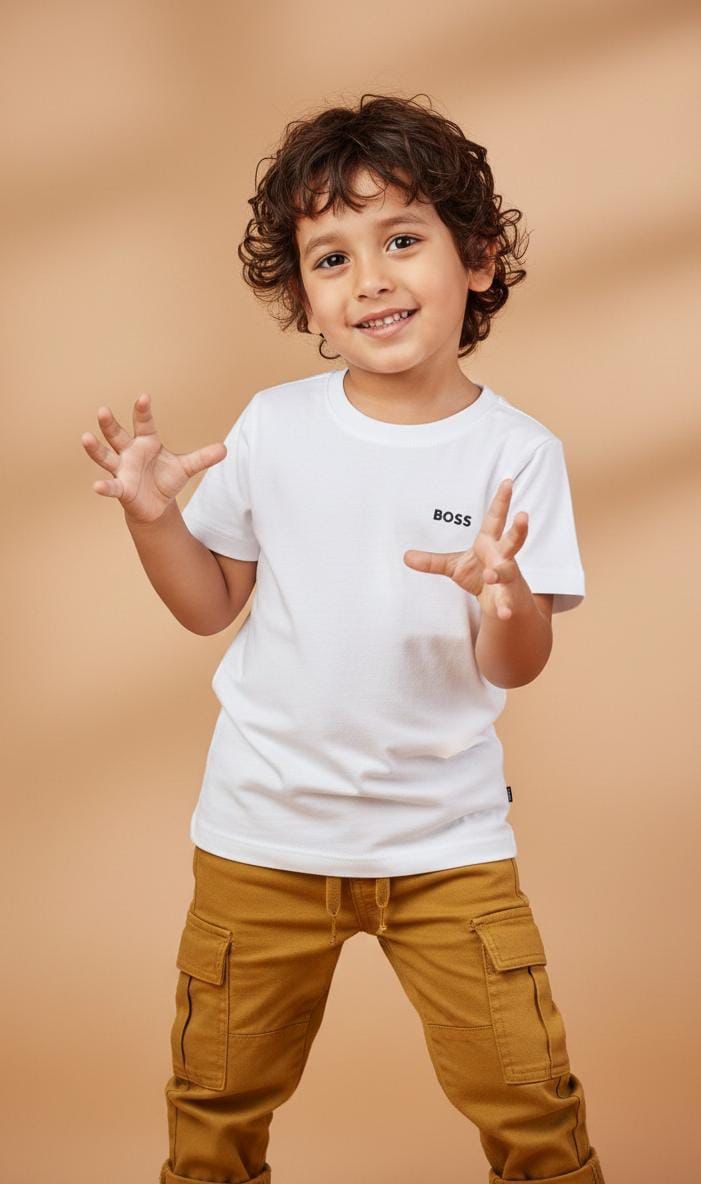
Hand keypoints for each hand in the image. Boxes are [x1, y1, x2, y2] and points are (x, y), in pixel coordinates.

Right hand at [81, 393, 226, 524]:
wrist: (156, 505)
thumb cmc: (166, 480)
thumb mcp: (186, 468)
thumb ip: (203, 458)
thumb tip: (225, 449)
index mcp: (146, 441)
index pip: (143, 423)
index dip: (143, 410)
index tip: (144, 397)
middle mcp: (129, 452)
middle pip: (117, 434)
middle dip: (109, 424)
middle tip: (102, 410)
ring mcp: (122, 469)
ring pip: (106, 456)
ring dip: (95, 448)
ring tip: (85, 437)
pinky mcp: (121, 488)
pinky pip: (111, 486)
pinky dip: (104, 486)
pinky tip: (96, 485)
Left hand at [403, 478, 529, 620]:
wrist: (503, 605)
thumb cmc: (480, 576)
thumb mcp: (454, 567)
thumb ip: (432, 562)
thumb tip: (405, 556)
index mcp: (489, 543)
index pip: (495, 518)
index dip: (502, 500)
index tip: (508, 481)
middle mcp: (503, 557)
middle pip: (512, 540)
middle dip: (518, 529)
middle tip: (523, 515)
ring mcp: (509, 577)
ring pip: (508, 571)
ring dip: (501, 572)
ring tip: (491, 575)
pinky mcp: (510, 597)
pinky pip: (507, 601)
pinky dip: (505, 607)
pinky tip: (504, 614)